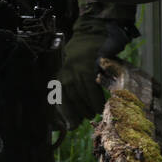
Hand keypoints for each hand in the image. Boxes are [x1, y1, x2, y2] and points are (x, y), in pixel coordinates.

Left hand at [52, 9, 136, 128]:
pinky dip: (96, 99)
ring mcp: (77, 70)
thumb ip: (73, 98)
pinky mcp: (89, 66)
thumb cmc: (86, 61)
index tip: (73, 127)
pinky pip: (92, 89)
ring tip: (97, 110)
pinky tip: (101, 103)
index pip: (60, 103)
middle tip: (90, 115)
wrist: (94, 35)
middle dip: (81, 113)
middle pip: (73, 102)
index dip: (67, 116)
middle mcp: (66, 75)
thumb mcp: (76, 77)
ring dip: (90, 108)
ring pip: (82, 97)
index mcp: (60, 79)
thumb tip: (70, 126)